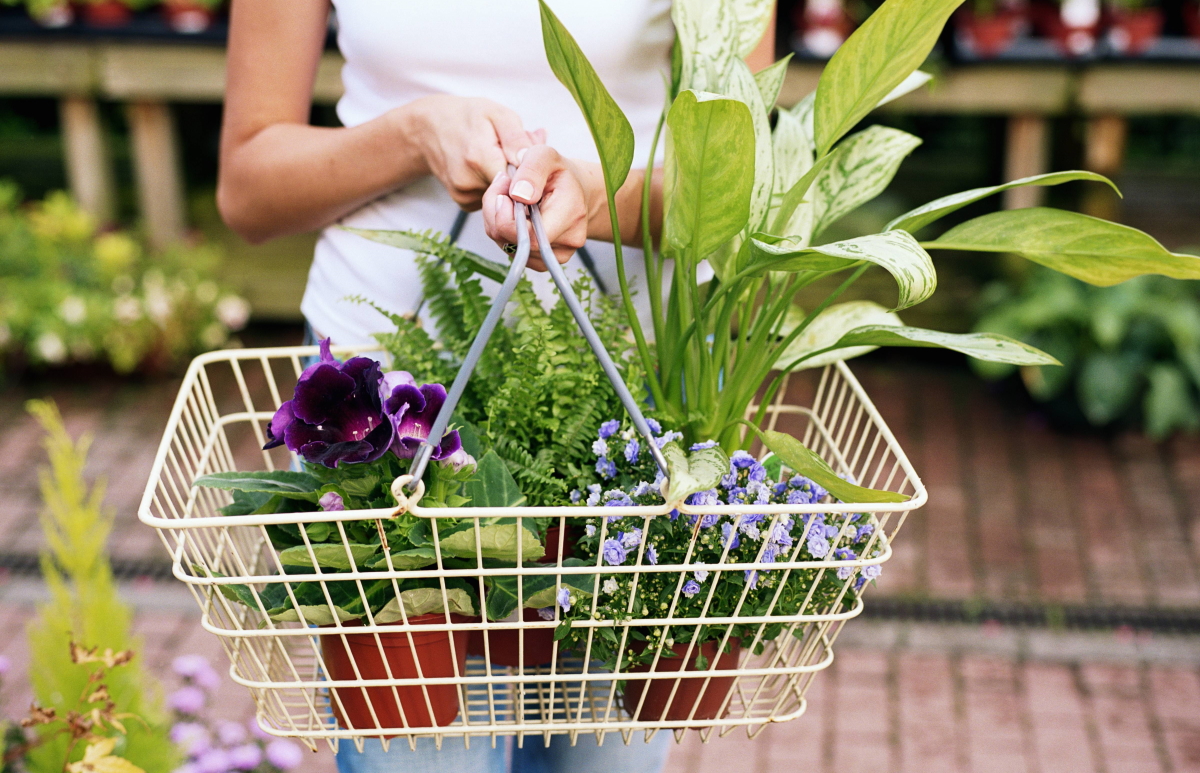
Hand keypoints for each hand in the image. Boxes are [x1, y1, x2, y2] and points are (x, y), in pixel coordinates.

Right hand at [400, 95, 544, 210]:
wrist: (428, 129)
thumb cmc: (467, 116)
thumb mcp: (496, 115)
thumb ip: (517, 138)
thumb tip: (531, 160)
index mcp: (479, 158)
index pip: (520, 180)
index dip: (531, 171)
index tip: (531, 159)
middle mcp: (469, 182)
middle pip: (512, 188)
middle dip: (520, 173)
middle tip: (512, 152)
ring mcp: (464, 195)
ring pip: (503, 196)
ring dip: (507, 180)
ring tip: (497, 157)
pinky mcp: (463, 203)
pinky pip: (492, 200)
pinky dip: (495, 187)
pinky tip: (486, 170)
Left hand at [482, 145, 594, 270]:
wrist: (574, 192)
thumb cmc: (557, 173)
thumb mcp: (545, 156)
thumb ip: (532, 170)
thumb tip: (519, 196)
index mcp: (571, 214)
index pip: (529, 237)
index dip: (505, 218)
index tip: (503, 194)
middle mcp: (568, 241)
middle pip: (513, 243)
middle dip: (496, 215)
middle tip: (502, 190)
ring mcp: (557, 255)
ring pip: (508, 248)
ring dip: (497, 223)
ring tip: (509, 200)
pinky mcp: (544, 261)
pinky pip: (512, 253)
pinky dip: (503, 233)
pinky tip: (512, 216)